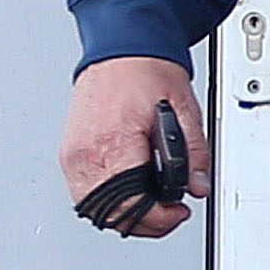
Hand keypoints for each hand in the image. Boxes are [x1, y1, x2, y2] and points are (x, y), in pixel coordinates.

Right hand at [58, 57, 207, 238]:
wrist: (121, 47)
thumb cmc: (145, 70)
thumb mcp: (184, 109)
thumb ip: (195, 153)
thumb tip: (198, 186)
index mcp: (114, 141)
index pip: (131, 204)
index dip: (159, 218)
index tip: (177, 212)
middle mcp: (86, 152)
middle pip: (111, 214)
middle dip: (145, 221)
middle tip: (168, 212)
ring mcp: (73, 155)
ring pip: (94, 210)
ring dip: (125, 215)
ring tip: (151, 204)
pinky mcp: (70, 154)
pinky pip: (85, 193)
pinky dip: (108, 201)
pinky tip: (130, 194)